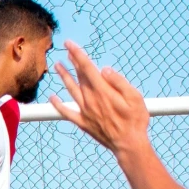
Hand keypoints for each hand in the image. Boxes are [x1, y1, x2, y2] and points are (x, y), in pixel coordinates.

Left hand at [53, 42, 152, 157]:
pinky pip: (66, 112)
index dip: (77, 54)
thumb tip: (104, 69)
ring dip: (64, 77)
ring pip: (70, 90)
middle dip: (72, 62)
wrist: (129, 144)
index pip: (87, 67)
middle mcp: (91, 99)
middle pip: (79, 76)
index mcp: (103, 91)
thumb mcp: (135, 97)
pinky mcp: (83, 123)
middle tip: (66, 50)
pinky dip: (58, 104)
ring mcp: (85, 111)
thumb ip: (119, 81)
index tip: (69, 43)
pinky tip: (52, 97)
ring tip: (57, 66)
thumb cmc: (135, 120)